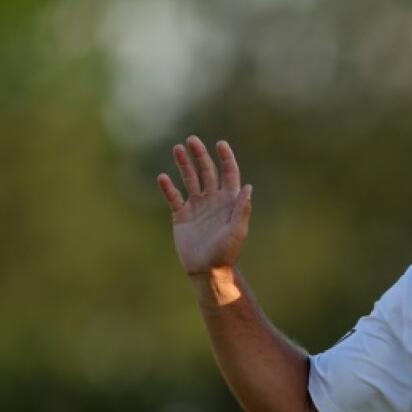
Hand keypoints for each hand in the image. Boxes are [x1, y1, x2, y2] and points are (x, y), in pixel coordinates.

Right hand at [157, 136, 251, 275]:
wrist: (207, 270)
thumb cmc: (226, 252)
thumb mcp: (237, 231)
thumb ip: (242, 209)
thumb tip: (248, 187)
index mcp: (228, 202)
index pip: (228, 174)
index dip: (225, 158)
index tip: (220, 144)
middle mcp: (213, 200)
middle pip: (207, 172)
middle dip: (200, 156)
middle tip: (192, 140)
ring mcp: (197, 206)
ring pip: (190, 180)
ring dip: (184, 164)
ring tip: (178, 149)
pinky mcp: (182, 215)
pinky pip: (173, 197)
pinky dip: (168, 187)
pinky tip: (163, 178)